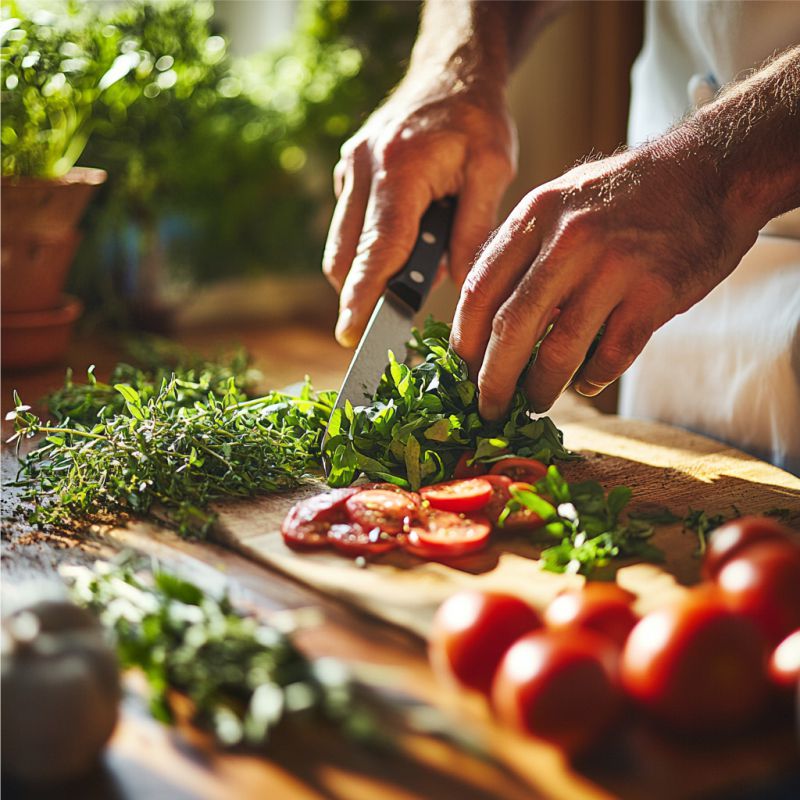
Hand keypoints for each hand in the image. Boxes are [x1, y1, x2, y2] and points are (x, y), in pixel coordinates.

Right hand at [323, 75, 515, 345]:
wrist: (450, 69)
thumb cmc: (476, 116)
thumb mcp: (492, 169)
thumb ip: (474, 229)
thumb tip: (461, 285)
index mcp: (400, 169)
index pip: (378, 248)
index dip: (362, 295)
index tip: (350, 332)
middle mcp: (363, 168)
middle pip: (346, 255)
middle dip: (360, 293)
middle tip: (389, 316)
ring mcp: (350, 168)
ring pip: (341, 244)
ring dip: (365, 271)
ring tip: (409, 267)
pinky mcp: (348, 172)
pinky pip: (347, 225)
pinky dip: (368, 246)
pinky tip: (404, 238)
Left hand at [450, 137, 761, 419]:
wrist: (713, 170)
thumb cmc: (630, 192)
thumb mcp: (563, 200)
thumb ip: (524, 249)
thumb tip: (487, 316)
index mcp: (536, 214)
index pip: (479, 290)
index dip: (464, 341)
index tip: (461, 371)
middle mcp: (569, 239)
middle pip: (511, 328)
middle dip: (493, 380)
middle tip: (488, 408)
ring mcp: (614, 266)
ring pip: (559, 350)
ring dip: (540, 389)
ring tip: (533, 404)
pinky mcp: (655, 292)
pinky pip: (612, 355)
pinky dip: (593, 378)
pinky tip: (586, 383)